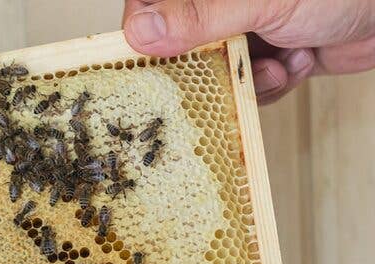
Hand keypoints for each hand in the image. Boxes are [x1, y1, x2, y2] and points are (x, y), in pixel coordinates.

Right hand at [123, 0, 374, 102]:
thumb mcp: (261, 1)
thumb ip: (198, 15)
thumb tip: (139, 30)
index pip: (151, 3)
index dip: (149, 32)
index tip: (156, 55)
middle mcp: (223, 3)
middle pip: (181, 44)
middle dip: (208, 65)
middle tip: (231, 65)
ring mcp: (245, 26)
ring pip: (213, 70)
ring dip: (247, 77)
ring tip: (279, 62)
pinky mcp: (267, 52)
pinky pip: (245, 83)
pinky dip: (272, 82)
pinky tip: (297, 62)